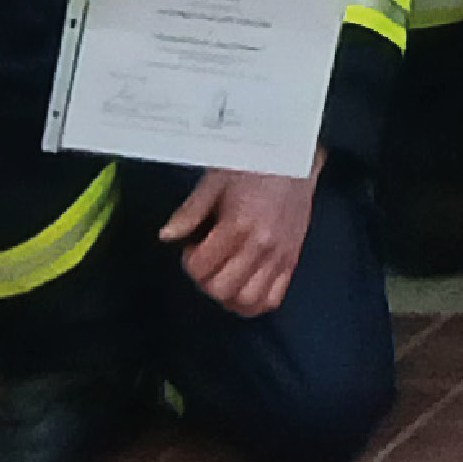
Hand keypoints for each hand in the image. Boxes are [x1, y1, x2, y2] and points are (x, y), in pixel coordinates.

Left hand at [166, 162, 312, 317]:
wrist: (295, 159)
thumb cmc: (255, 166)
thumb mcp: (215, 182)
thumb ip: (189, 212)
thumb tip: (167, 235)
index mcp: (238, 225)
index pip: (201, 267)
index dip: (188, 261)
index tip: (192, 246)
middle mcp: (261, 245)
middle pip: (222, 289)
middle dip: (205, 280)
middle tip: (206, 262)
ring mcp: (279, 256)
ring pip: (248, 301)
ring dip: (229, 296)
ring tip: (224, 276)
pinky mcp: (292, 260)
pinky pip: (274, 298)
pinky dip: (254, 301)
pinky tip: (243, 286)